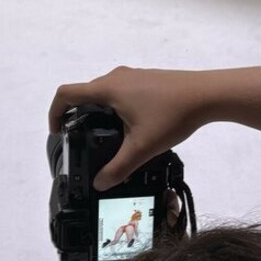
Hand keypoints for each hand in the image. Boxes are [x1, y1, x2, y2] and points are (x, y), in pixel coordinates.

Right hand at [48, 67, 209, 190]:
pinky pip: (120, 92)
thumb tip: (99, 184)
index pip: (66, 94)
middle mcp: (116, 77)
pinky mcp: (146, 80)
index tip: (57, 132)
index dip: (54, 112)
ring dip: (97, 112)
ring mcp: (132, 76)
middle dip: (77, 116)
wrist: (206, 94)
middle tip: (81, 142)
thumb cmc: (171, 116)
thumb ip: (118, 168)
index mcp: (108, 89)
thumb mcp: (142, 148)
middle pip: (85, 93)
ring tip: (105, 138)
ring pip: (104, 92)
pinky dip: (114, 108)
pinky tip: (130, 127)